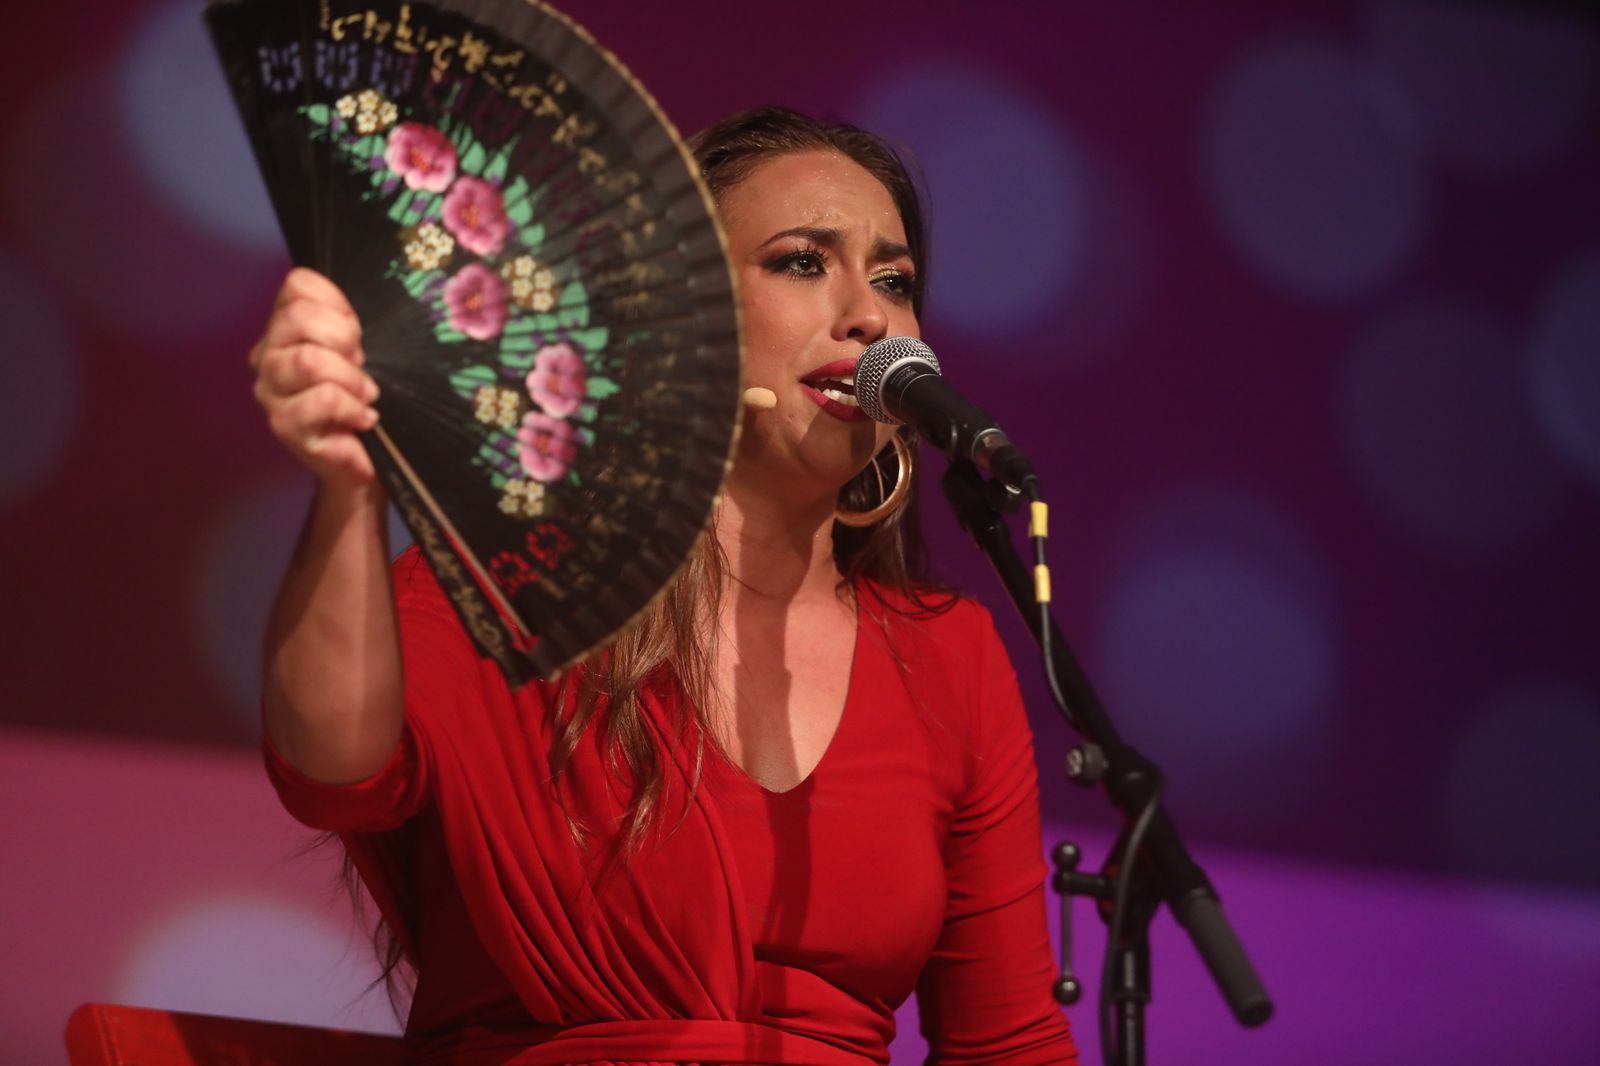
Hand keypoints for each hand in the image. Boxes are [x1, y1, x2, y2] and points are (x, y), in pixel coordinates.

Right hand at [251, 268, 380, 487]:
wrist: (365, 457)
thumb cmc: (362, 397)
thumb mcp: (358, 350)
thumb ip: (346, 322)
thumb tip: (349, 315)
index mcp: (283, 327)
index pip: (298, 285)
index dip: (337, 304)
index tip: (356, 334)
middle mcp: (267, 354)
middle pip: (300, 318)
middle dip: (345, 340)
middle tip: (361, 367)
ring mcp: (270, 390)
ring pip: (309, 360)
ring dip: (351, 378)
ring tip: (364, 395)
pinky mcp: (283, 424)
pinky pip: (323, 399)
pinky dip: (353, 408)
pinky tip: (363, 419)